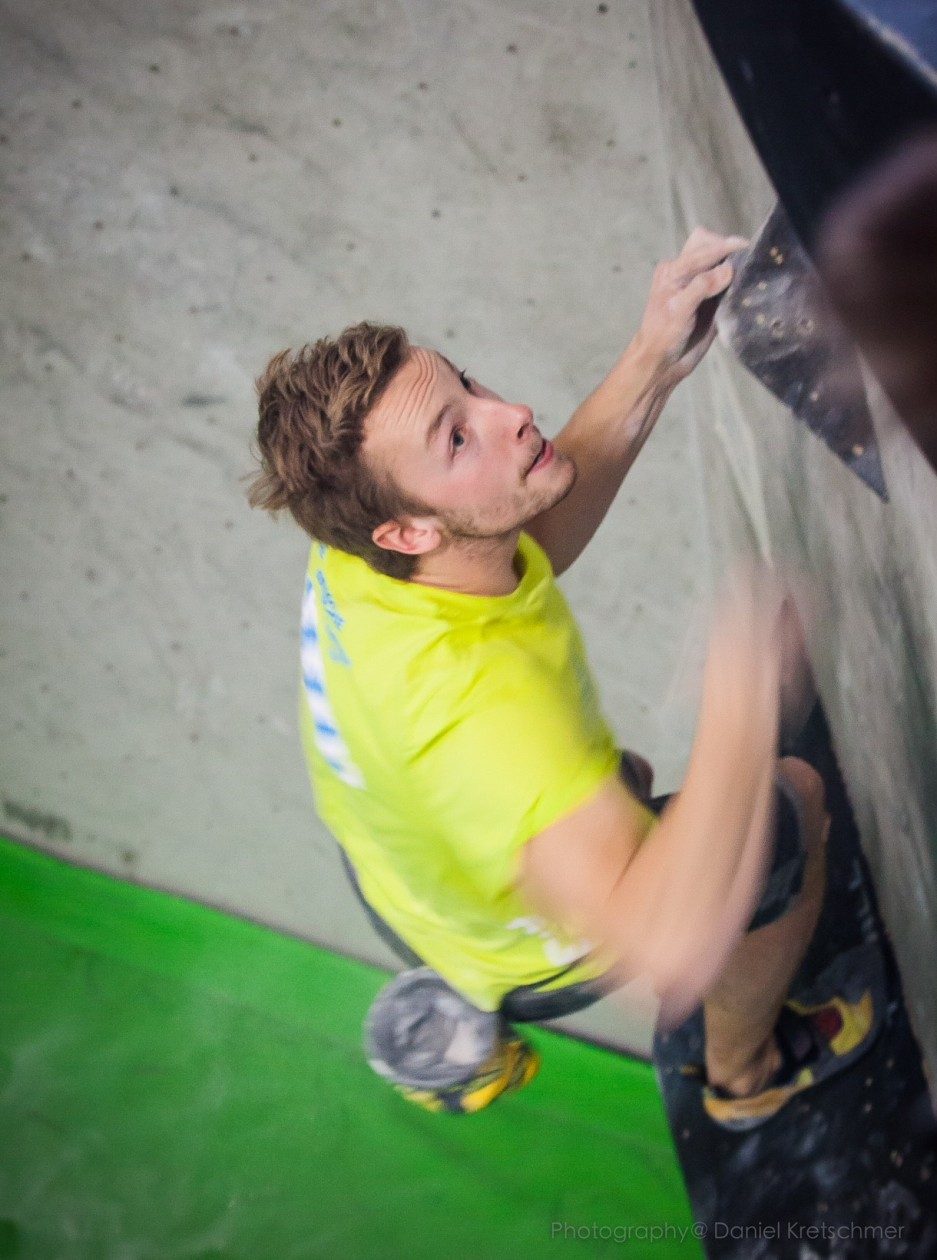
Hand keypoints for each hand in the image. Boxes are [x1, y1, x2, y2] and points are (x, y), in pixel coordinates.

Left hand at [632, 227, 747, 383]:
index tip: (746, 248)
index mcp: (675, 270)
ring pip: (718, 261)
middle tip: (747, 259)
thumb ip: (701, 287)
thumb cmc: (664, 335)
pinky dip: (737, 279)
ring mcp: (700, 286)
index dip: (724, 246)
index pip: (702, 247)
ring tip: (751, 268)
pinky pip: (726, 282)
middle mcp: (687, 272)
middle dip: (727, 248)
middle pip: (710, 246)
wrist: (662, 362)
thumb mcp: (679, 310)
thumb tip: (728, 269)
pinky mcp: (711, 300)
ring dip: (733, 262)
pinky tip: (748, 283)